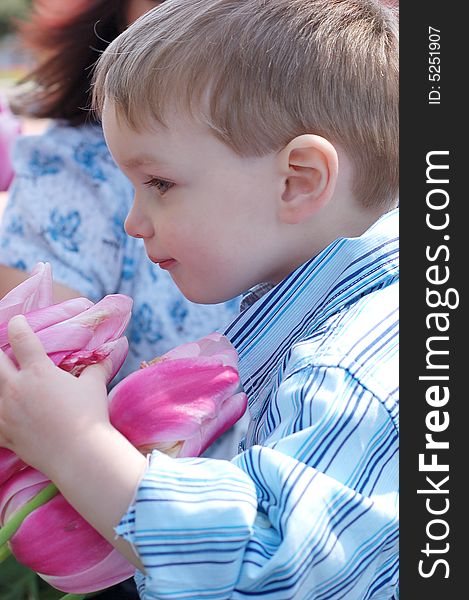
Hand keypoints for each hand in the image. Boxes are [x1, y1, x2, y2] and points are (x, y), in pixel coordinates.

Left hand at [0, 315, 147, 569]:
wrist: (80, 455)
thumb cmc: (90, 416)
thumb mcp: (95, 385)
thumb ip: (99, 364)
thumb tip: (116, 347)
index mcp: (38, 372)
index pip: (21, 337)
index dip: (18, 324)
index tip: (19, 321)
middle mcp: (16, 388)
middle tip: (5, 351)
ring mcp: (5, 412)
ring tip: (7, 379)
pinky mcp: (4, 433)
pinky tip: (4, 410)